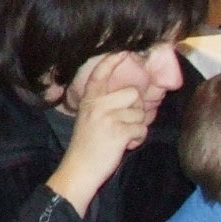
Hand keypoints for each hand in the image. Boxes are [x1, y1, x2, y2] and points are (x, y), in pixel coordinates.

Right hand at [45, 55, 152, 213]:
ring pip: (140, 114)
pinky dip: (137, 140)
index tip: (123, 51)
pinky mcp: (118, 131)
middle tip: (123, 125)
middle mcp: (97, 105)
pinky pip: (142, 129)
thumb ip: (104, 105)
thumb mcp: (88, 118)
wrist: (79, 170)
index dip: (112, 61)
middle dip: (136, 111)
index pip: (100, 75)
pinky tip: (123, 145)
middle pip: (133, 94)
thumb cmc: (86, 146)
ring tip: (121, 137)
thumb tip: (133, 98)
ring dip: (136, 128)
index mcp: (88, 100)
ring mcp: (107, 117)